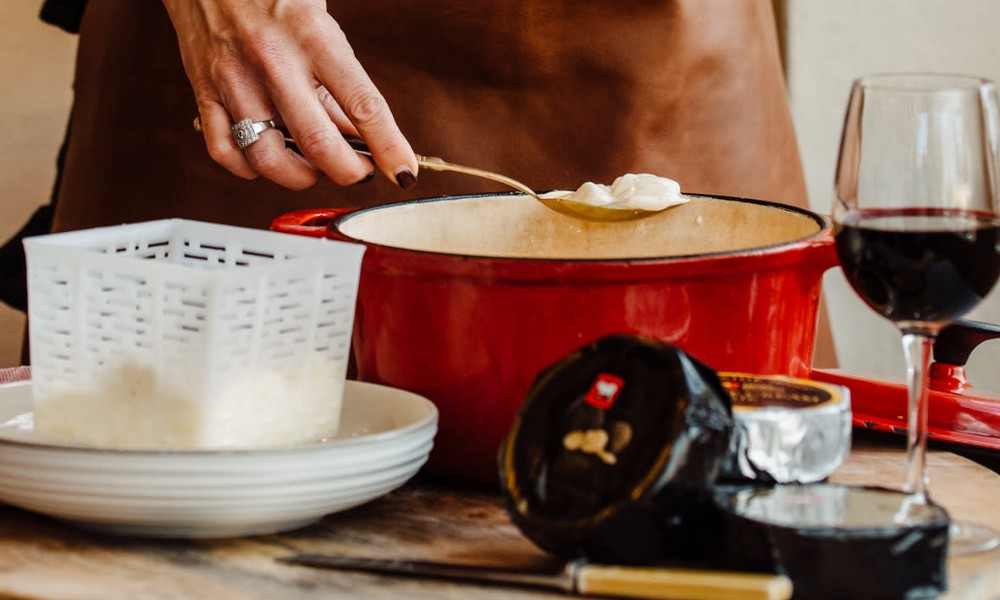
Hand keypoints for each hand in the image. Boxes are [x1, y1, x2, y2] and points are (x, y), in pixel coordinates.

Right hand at [162, 0, 417, 189]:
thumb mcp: (322, 24)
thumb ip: (341, 81)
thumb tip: (361, 137)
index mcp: (314, 36)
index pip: (364, 106)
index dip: (389, 148)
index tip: (404, 173)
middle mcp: (273, 60)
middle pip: (318, 144)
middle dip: (349, 173)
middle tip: (359, 172)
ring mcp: (234, 78)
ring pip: (269, 158)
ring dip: (301, 177)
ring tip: (314, 168)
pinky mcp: (204, 89)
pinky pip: (224, 150)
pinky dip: (250, 168)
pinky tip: (269, 157)